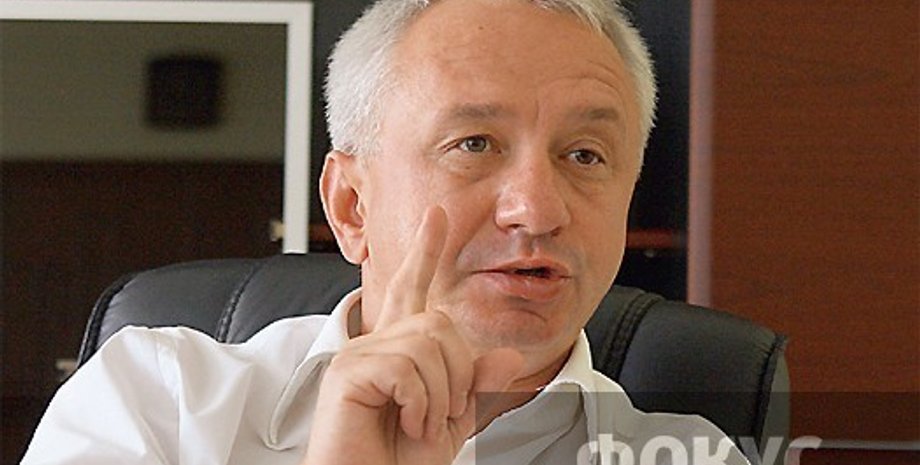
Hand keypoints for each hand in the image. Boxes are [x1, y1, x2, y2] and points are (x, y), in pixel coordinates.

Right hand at [303, 206, 523, 464]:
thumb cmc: (400, 459)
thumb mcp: (451, 417)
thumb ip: (475, 383)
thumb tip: (509, 358)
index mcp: (398, 349)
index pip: (413, 289)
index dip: (426, 251)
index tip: (437, 216)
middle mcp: (376, 344)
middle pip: (440, 323)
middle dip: (458, 373)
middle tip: (440, 412)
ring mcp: (358, 356)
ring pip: (429, 344)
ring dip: (441, 396)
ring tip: (419, 422)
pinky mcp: (347, 373)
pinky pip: (408, 369)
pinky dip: (421, 405)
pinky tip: (405, 423)